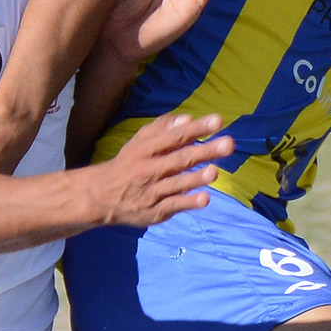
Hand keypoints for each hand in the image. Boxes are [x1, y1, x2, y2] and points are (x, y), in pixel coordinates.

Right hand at [87, 112, 232, 227]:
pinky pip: (174, 206)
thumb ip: (162, 128)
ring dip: (196, 178)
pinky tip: (205, 199)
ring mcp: (153, 191)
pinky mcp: (155, 211)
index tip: (217, 121)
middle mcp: (149, 169)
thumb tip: (188, 119)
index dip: (196, 128)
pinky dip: (189, 202)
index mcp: (146, 149)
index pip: (174, 136)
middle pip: (180, 159)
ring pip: (177, 184)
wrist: (102, 196)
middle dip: (205, 151)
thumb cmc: (129, 163)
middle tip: (229, 144)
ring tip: (215, 172)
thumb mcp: (139, 141)